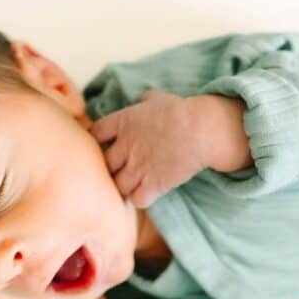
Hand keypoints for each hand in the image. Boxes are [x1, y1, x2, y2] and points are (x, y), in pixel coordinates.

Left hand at [89, 89, 208, 207]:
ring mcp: (138, 168)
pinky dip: (141, 198)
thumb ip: (146, 101)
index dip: (100, 140)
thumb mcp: (159, 98)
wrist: (201, 130)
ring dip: (126, 185)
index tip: (110, 144)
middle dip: (112, 167)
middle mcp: (126, 146)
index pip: (96, 133)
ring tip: (136, 183)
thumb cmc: (183, 111)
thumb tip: (144, 100)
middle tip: (124, 166)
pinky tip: (148, 192)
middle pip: (104, 163)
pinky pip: (136, 200)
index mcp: (123, 122)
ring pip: (118, 185)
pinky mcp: (153, 185)